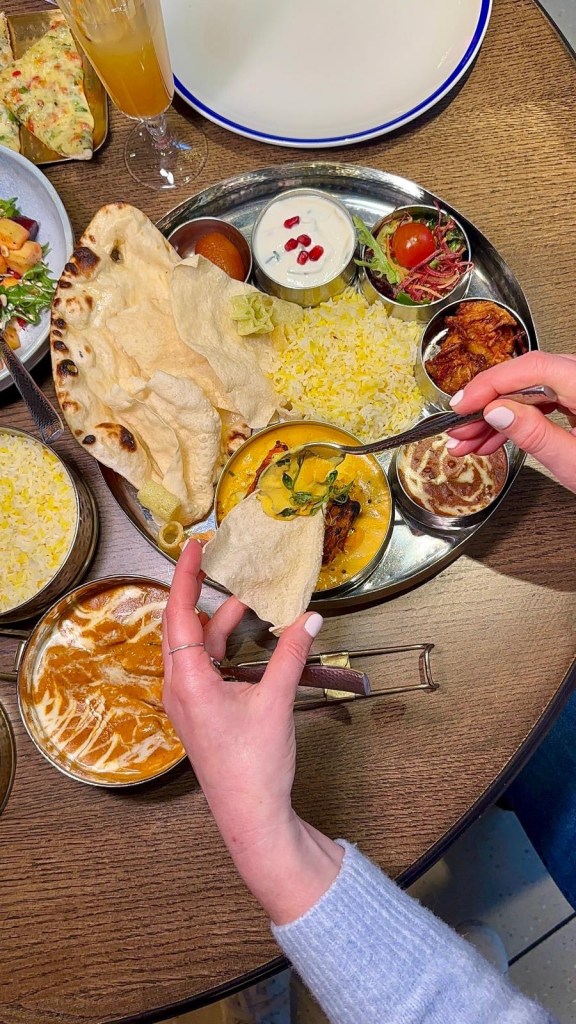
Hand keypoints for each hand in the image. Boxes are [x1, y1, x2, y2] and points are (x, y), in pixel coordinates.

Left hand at [163, 540, 343, 924]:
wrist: (250, 817)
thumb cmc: (255, 765)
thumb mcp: (276, 702)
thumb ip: (291, 654)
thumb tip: (310, 617)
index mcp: (189, 681)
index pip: (179, 614)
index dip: (184, 576)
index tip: (192, 545)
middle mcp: (180, 687)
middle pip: (184, 626)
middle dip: (201, 593)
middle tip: (219, 562)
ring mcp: (187, 701)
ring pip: (197, 647)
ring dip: (220, 623)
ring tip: (250, 602)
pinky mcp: (199, 711)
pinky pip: (204, 665)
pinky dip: (223, 646)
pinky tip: (249, 639)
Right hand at [447, 351, 575, 492]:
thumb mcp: (575, 464)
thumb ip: (535, 434)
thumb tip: (498, 411)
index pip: (534, 368)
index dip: (492, 383)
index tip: (464, 403)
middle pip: (529, 379)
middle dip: (488, 405)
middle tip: (459, 429)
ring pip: (531, 393)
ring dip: (497, 417)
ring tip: (469, 443)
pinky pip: (543, 403)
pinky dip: (517, 421)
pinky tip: (492, 440)